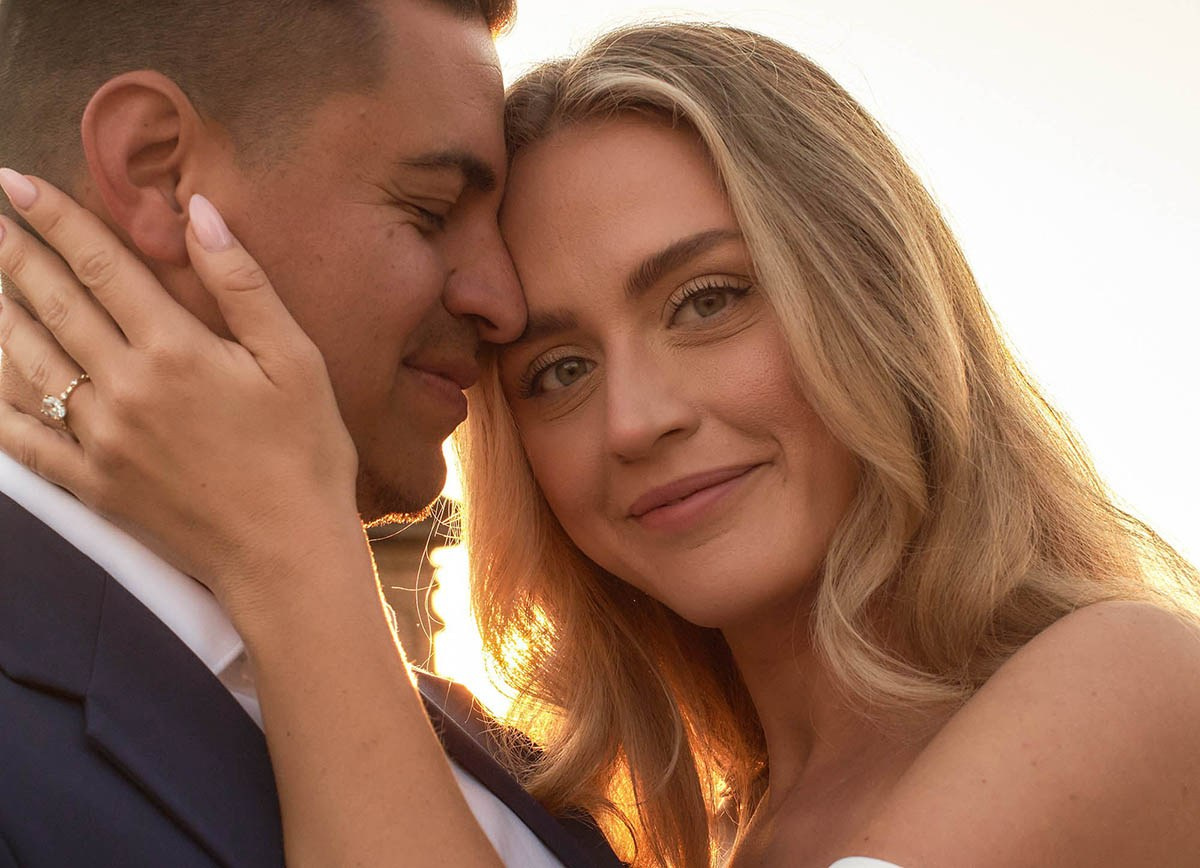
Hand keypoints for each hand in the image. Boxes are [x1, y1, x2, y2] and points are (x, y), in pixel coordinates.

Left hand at [0, 171, 360, 612]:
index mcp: (175, 349)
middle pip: (53, 305)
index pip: (100, 265)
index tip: (16, 182)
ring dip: (0, 315)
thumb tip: (200, 211)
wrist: (287, 553)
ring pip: (28, 362)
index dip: (55, 219)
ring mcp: (100, 439)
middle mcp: (124, 388)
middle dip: (14, 254)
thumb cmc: (304, 452)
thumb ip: (243, 283)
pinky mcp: (92, 484)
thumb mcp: (296, 359)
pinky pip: (24, 438)